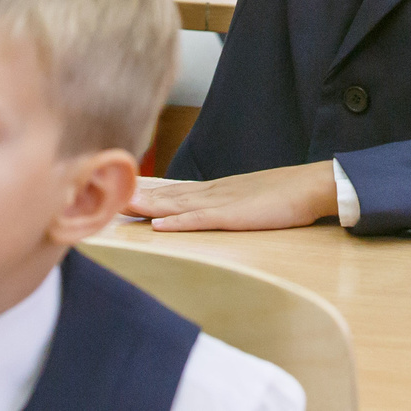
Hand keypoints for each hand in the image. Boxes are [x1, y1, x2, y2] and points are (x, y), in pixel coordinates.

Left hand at [124, 163, 339, 231]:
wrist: (311, 186)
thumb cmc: (284, 195)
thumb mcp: (247, 198)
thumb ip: (225, 204)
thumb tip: (205, 211)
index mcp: (214, 190)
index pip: (170, 189)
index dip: (143, 190)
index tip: (116, 190)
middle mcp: (211, 193)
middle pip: (165, 193)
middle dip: (133, 195)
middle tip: (99, 192)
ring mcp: (221, 203)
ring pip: (175, 204)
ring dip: (146, 206)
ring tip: (118, 205)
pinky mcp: (234, 216)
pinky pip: (201, 220)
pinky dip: (178, 222)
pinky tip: (159, 225)